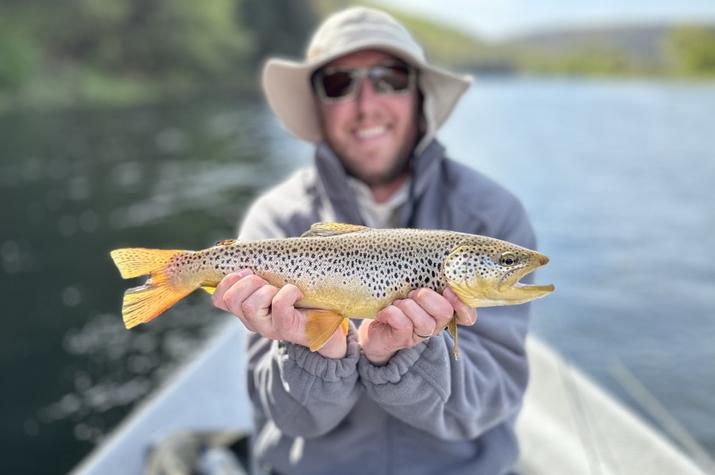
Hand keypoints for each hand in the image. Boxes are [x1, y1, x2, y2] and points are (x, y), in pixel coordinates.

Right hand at [212, 269, 346, 357]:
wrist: (329, 322)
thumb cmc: (301, 296)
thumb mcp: (277, 281)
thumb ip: (261, 269)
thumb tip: (243, 244)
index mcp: (246, 308)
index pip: (218, 299)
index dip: (225, 281)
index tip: (244, 270)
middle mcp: (252, 321)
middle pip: (230, 300)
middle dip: (247, 281)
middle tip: (265, 280)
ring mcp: (268, 328)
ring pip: (249, 305)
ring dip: (266, 289)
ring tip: (281, 289)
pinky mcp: (287, 329)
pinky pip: (278, 304)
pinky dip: (288, 292)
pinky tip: (298, 293)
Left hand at [358, 287, 476, 364]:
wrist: (372, 326)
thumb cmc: (396, 299)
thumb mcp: (413, 286)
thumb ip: (426, 276)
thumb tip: (428, 250)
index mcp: (443, 310)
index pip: (467, 315)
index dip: (463, 304)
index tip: (448, 289)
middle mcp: (435, 324)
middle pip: (444, 312)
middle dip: (426, 297)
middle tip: (412, 293)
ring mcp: (419, 334)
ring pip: (424, 321)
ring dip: (407, 305)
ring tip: (396, 303)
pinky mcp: (402, 339)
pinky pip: (403, 324)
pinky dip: (391, 312)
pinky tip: (385, 311)